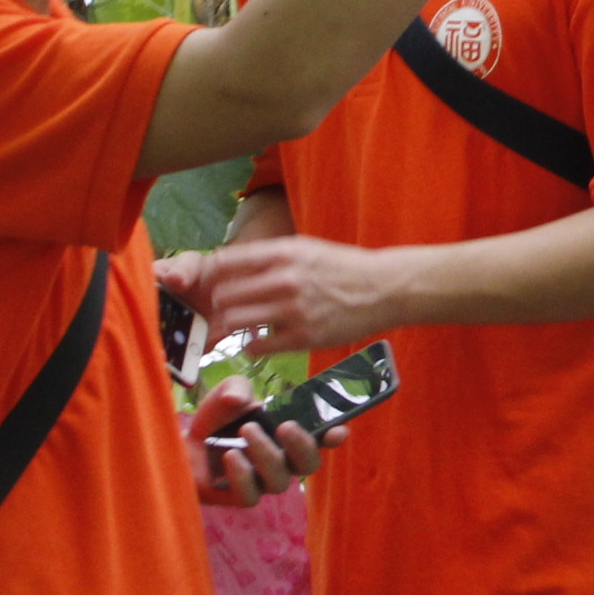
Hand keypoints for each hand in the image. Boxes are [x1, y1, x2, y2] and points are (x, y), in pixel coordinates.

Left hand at [162, 235, 395, 357]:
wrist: (383, 289)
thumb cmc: (341, 267)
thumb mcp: (304, 248)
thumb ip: (268, 257)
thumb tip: (228, 266)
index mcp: (283, 253)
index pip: (225, 262)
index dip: (211, 275)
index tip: (211, 282)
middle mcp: (284, 280)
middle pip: (224, 295)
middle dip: (218, 303)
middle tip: (221, 308)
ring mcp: (293, 310)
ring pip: (235, 321)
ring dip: (231, 325)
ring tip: (238, 325)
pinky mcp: (303, 337)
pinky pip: (257, 346)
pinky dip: (252, 345)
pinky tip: (257, 341)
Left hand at [183, 377, 330, 507]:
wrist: (183, 444)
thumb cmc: (215, 420)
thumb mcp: (228, 392)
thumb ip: (238, 387)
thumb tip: (243, 401)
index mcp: (288, 435)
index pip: (320, 439)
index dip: (334, 436)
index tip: (338, 430)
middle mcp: (282, 460)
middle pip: (309, 465)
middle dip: (303, 446)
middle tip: (285, 426)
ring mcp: (262, 482)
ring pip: (279, 482)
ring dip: (267, 455)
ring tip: (246, 430)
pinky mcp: (239, 496)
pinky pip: (250, 497)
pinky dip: (242, 476)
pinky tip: (231, 456)